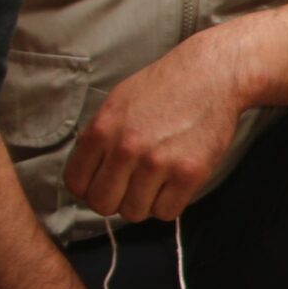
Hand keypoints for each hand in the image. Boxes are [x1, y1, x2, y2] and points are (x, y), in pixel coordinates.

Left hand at [64, 35, 247, 222]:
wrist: (212, 75)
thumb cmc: (165, 87)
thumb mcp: (117, 103)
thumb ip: (98, 138)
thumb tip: (88, 175)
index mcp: (102, 130)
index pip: (76, 184)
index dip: (90, 187)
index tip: (105, 182)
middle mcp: (126, 148)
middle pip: (102, 204)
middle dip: (115, 199)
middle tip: (131, 185)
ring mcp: (158, 163)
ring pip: (134, 213)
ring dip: (144, 202)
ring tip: (156, 181)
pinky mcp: (189, 174)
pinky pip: (167, 212)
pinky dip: (170, 203)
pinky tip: (174, 182)